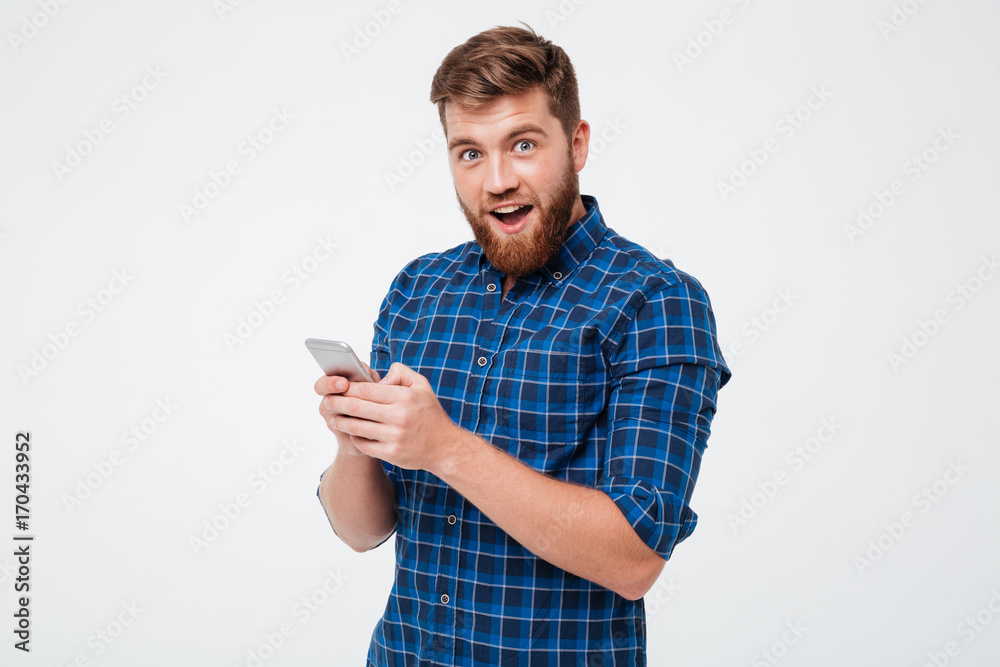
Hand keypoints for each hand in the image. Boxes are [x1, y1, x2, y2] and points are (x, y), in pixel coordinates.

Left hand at [322, 362, 462, 472]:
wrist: (444, 447)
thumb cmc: (430, 415)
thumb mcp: (422, 386)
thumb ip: (401, 373)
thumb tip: (378, 378)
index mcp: (404, 397)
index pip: (367, 390)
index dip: (348, 388)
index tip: (338, 386)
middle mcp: (399, 416)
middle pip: (357, 407)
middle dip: (337, 403)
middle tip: (327, 401)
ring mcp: (394, 437)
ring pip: (357, 427)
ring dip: (341, 422)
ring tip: (333, 418)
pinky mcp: (391, 453)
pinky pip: (364, 445)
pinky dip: (354, 438)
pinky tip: (351, 433)